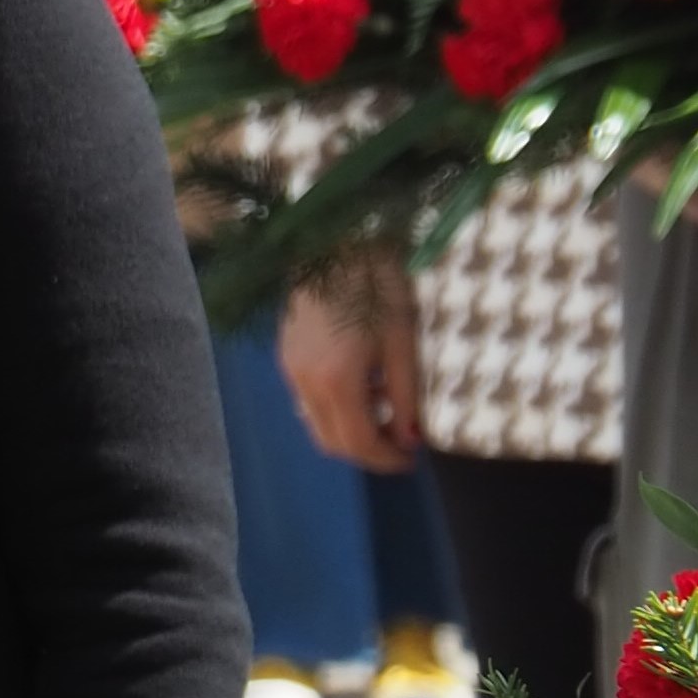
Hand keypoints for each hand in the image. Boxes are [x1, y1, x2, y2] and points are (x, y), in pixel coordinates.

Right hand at [278, 279, 421, 470]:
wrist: (333, 238)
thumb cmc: (377, 282)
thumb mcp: (402, 341)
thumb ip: (406, 395)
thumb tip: (411, 438)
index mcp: (336, 380)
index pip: (358, 443)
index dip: (386, 459)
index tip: (412, 459)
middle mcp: (304, 382)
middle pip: (331, 442)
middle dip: (367, 451)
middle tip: (400, 442)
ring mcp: (290, 369)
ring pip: (317, 423)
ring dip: (350, 430)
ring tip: (385, 410)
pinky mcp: (286, 355)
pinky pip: (308, 400)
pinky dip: (336, 407)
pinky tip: (362, 383)